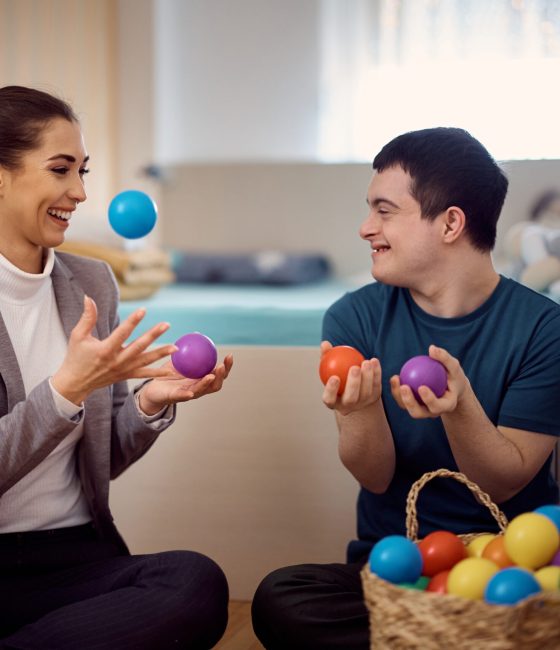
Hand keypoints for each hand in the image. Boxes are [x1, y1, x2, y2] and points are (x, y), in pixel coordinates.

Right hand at [52, 296, 177, 404]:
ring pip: (145, 361)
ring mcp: (123, 369)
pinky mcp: (126, 375)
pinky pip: (144, 374)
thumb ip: (87, 317)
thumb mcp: (78, 336)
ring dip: (161, 354)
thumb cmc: (76, 357)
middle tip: (166, 324)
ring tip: (176, 348)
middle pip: (138, 346)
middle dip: (153, 335)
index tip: (143, 310)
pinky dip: (157, 372)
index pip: (122, 333)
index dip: (133, 321)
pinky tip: (171, 370)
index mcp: (105, 350)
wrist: (75, 384)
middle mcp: (116, 360)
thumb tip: (88, 298)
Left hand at [138, 354, 233, 414]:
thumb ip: (189, 349)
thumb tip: (197, 334)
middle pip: (215, 384)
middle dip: (221, 375)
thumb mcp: (180, 359)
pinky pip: (182, 396)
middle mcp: (199, 388)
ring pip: (202, 390)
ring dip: (207, 383)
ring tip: (211, 375)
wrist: (152, 388)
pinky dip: (187, 395)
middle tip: (222, 366)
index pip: (218, 373)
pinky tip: (191, 392)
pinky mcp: (175, 398)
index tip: (230, 355)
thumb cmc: (168, 373)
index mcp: (202, 379)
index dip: (227, 366)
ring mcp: (188, 394)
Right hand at [320, 341, 380, 415]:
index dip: (331, 390)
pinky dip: (376, 374)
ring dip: (367, 377)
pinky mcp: (374, 399)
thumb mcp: (329, 366)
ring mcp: (362, 404)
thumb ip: (326, 356)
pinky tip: (374, 361)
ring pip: (366, 393)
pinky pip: (376, 386)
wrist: (354, 387)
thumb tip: (325, 344)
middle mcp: (347, 406)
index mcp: (333, 401)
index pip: (329, 399)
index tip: (334, 377)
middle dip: (353, 384)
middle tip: (355, 367)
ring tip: (366, 362)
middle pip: (351, 399)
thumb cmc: (337, 373)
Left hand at [389, 344, 469, 417]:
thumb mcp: (453, 366)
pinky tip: (395, 377)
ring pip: (407, 408)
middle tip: (404, 387)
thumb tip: (432, 348)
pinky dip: (397, 390)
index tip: (422, 387)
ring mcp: (422, 411)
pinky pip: (402, 400)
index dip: (429, 400)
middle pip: (418, 412)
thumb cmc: (453, 375)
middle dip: (409, 402)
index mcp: (446, 406)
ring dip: (399, 396)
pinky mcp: (412, 406)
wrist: (450, 387)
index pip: (437, 406)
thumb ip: (444, 358)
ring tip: (395, 379)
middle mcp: (433, 412)